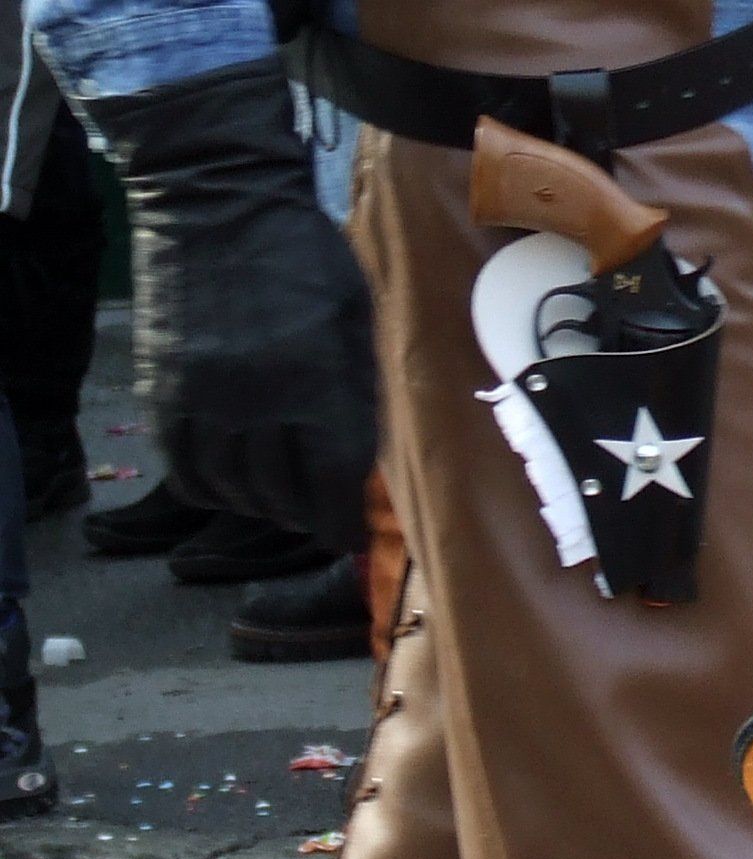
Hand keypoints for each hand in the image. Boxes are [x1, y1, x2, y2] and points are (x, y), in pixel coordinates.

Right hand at [91, 61, 375, 551]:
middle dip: (304, 517)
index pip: (330, 480)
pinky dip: (207, 489)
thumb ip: (357, 387)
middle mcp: (256, 399)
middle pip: (281, 493)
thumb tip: (357, 454)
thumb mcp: (356, 315)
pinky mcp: (161, 384)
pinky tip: (227, 488)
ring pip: (230, 487)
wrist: (214, 194)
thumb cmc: (302, 249)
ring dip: (258, 508)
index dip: (338, 521)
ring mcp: (202, 394)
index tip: (346, 537)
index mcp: (317, 380)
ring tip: (277, 505)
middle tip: (315, 518)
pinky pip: (180, 465)